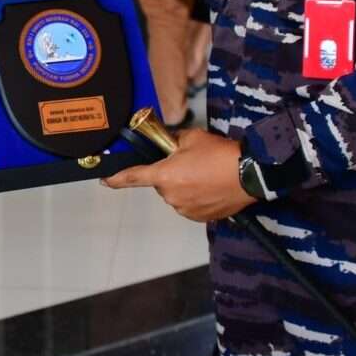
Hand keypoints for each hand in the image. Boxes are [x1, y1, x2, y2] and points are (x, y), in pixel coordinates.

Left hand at [100, 129, 252, 222]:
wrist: (250, 175)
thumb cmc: (220, 154)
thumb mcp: (192, 137)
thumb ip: (173, 140)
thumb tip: (167, 142)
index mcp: (164, 175)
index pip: (133, 177)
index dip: (117, 179)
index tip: (105, 181)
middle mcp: (170, 196)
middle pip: (161, 184)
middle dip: (171, 174)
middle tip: (191, 163)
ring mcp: (185, 209)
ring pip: (176, 195)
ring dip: (185, 186)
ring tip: (206, 175)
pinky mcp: (199, 218)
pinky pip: (189, 205)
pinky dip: (196, 197)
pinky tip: (211, 187)